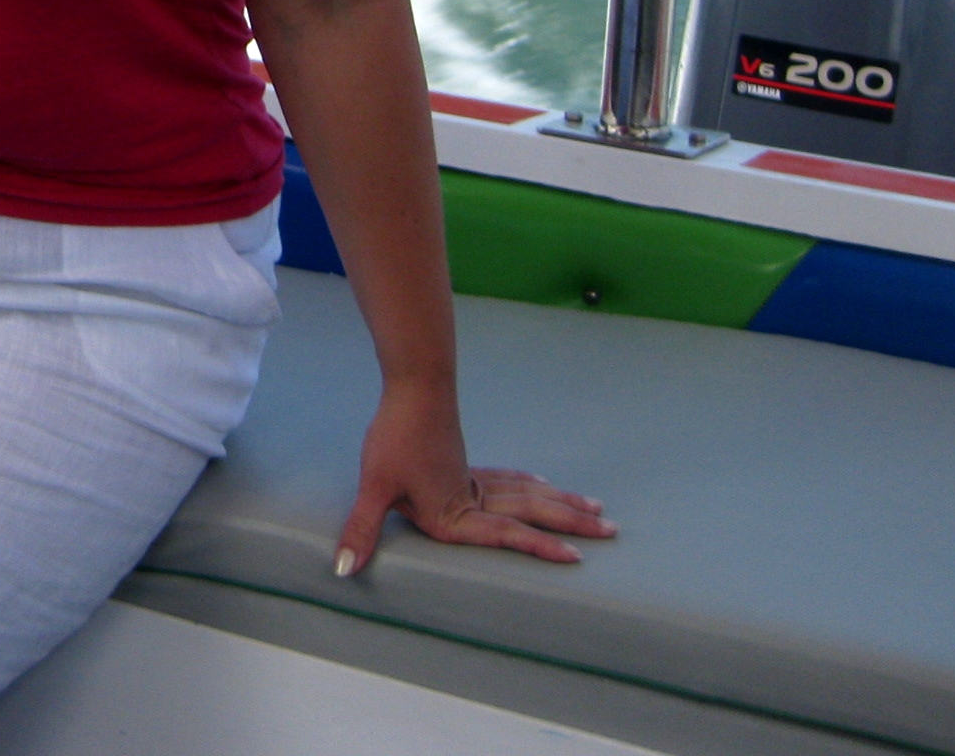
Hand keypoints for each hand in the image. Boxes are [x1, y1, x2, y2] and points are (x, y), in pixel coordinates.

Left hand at [333, 380, 612, 572]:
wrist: (413, 385)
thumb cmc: (394, 436)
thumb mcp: (375, 486)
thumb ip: (362, 529)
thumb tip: (343, 570)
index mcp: (453, 513)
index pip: (505, 535)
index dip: (539, 547)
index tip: (575, 557)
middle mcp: (471, 497)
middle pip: (530, 510)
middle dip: (569, 522)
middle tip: (611, 529)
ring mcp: (472, 477)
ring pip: (526, 492)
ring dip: (559, 502)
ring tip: (594, 509)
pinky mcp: (464, 461)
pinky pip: (508, 476)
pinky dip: (528, 482)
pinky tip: (542, 482)